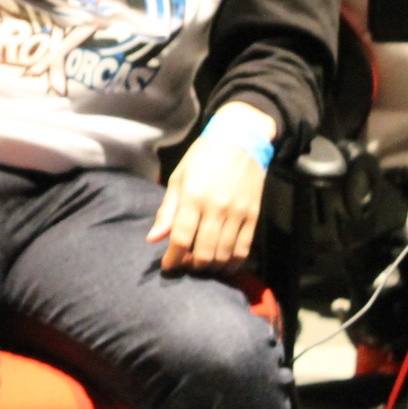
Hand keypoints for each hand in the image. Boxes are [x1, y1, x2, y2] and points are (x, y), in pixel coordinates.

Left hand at [148, 104, 275, 273]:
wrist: (241, 140)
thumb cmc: (203, 157)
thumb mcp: (178, 178)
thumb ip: (167, 211)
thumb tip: (153, 239)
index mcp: (193, 196)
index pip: (181, 238)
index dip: (173, 259)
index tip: (168, 266)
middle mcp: (216, 207)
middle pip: (204, 252)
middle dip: (192, 266)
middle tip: (185, 266)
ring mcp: (238, 213)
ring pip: (224, 255)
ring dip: (211, 268)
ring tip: (201, 267)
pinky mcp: (254, 216)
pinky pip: (244, 249)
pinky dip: (233, 264)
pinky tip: (223, 267)